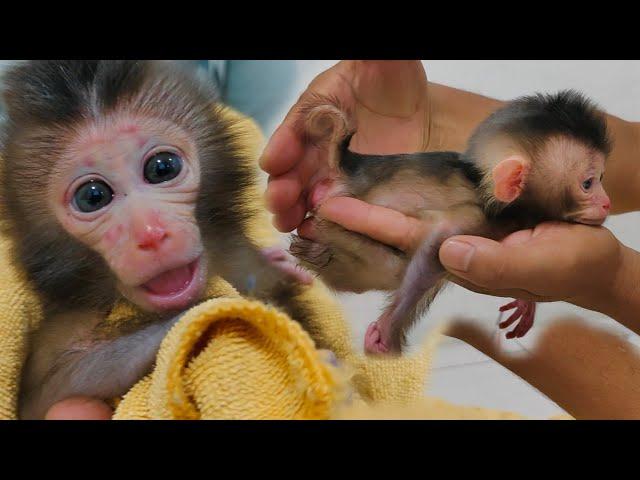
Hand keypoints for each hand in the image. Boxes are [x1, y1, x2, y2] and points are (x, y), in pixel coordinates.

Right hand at [260, 60, 429, 232]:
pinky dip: (320, 223)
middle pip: (295, 167)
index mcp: (318, 109)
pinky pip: (333, 210)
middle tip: (278, 199)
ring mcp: (333, 171)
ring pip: (307, 192)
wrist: (420, 110)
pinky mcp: (353, 193)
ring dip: (293, 209)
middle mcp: (319, 143)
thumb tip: (365, 55)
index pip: (296, 126)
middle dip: (283, 184)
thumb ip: (368, 58)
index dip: (283, 144)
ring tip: (286, 222)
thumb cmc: (394, 79)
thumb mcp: (382, 61)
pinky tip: (311, 233)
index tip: (272, 161)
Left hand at [315, 197, 623, 311]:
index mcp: (461, 260)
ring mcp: (455, 237)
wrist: (587, 259)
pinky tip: (369, 191)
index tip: (330, 206)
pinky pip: (423, 212)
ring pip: (401, 223)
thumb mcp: (540, 265)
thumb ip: (495, 264)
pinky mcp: (467, 223)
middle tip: (309, 195)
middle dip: (351, 219)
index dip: (367, 222)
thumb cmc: (569, 263)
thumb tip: (448, 251)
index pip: (404, 240)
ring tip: (323, 191)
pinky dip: (394, 202)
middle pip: (390, 234)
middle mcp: (448, 250)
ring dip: (364, 211)